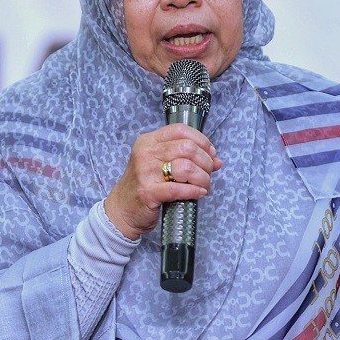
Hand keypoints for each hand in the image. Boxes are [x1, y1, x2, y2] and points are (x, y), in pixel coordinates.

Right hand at [104, 123, 222, 239]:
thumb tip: (216, 160)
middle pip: (187, 148)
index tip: (210, 153)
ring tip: (205, 185)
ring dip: (203, 178)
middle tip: (209, 172)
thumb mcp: (160, 165)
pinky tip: (200, 193)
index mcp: (148, 141)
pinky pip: (179, 189)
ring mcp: (145, 172)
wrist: (122, 210)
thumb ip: (187, 158)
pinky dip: (195, 191)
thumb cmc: (143, 185)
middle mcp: (146, 153)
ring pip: (186, 167)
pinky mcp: (148, 192)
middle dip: (205, 161)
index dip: (202, 141)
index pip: (180, 130)